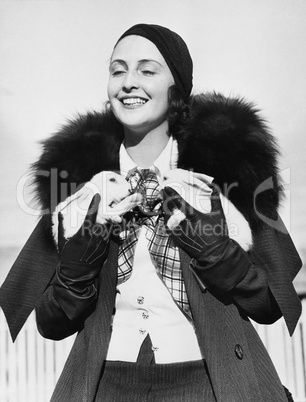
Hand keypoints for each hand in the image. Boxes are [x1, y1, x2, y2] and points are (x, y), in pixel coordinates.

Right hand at [53, 194, 110, 318]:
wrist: (78, 275)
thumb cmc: (68, 257)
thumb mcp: (62, 240)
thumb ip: (62, 225)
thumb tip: (59, 211)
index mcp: (84, 233)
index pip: (91, 215)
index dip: (94, 204)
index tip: (97, 195)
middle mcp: (95, 237)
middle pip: (103, 218)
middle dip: (103, 211)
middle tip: (103, 205)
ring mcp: (103, 242)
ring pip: (108, 226)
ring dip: (106, 220)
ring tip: (105, 216)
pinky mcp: (107, 247)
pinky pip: (109, 235)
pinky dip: (107, 230)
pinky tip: (103, 229)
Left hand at [162, 185, 227, 258]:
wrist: (214, 254)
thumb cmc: (218, 234)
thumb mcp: (219, 215)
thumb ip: (215, 200)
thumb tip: (215, 187)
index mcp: (193, 216)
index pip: (179, 201)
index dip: (171, 193)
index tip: (166, 186)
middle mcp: (183, 224)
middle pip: (169, 208)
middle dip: (165, 198)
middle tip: (163, 191)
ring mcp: (178, 232)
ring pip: (166, 217)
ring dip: (164, 208)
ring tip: (164, 202)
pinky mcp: (176, 239)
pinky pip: (167, 226)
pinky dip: (166, 219)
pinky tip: (167, 215)